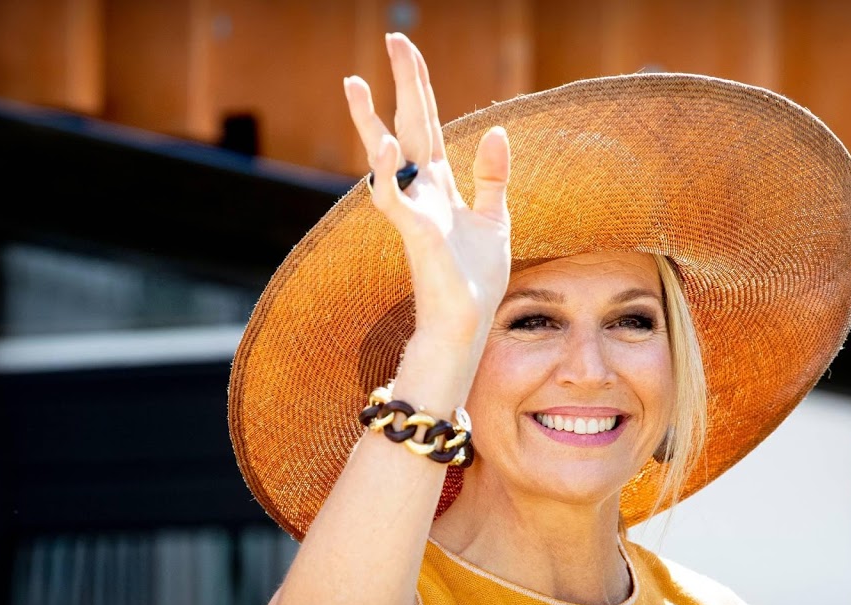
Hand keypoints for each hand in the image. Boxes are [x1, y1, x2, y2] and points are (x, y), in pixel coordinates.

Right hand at [344, 33, 510, 344]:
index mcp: (440, 183)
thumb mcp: (494, 218)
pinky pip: (392, 197)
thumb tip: (496, 129)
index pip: (428, 123)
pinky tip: (383, 142)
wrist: (467, 320)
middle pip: (410, 124)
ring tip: (354, 83)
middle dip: (403, 83)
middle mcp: (422, 189)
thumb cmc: (475, 277)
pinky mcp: (414, 232)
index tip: (406, 49)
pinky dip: (385, 170)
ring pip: (385, 156)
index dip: (419, 86)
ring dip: (369, 119)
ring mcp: (414, 209)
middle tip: (393, 38)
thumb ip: (492, 176)